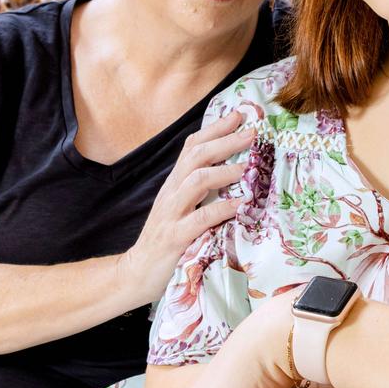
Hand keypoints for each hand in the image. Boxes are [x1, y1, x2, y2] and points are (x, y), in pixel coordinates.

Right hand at [124, 111, 254, 301]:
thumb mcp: (183, 209)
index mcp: (175, 184)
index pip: (192, 147)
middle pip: (196, 156)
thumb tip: (235, 172)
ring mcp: (172, 214)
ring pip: (196, 180)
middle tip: (251, 132)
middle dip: (224, 141)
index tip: (239, 115)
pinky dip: (221, 208)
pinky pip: (200, 218)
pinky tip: (239, 204)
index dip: (215, 129)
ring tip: (248, 166)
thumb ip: (201, 191)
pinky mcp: (175, 237)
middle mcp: (171, 192)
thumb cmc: (167, 240)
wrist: (136, 273)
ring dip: (224, 170)